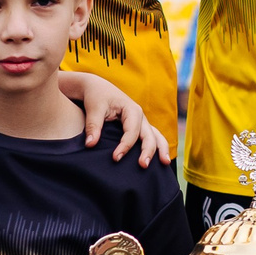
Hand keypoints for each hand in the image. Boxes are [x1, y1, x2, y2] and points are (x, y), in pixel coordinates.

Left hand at [53, 71, 171, 165]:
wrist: (98, 88)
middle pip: (149, 135)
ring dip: (161, 150)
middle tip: (143, 166)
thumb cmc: (97, 97)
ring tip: (164, 163)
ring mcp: (142, 123)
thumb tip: (90, 145)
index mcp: (132, 110)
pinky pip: (152, 139)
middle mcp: (140, 117)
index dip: (125, 146)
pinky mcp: (139, 128)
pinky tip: (159, 162)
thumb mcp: (94, 109)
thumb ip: (93, 126)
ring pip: (156, 137)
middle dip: (148, 151)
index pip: (132, 131)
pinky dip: (157, 148)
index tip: (115, 158)